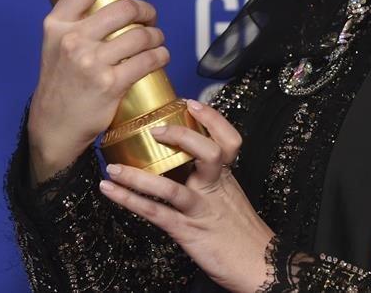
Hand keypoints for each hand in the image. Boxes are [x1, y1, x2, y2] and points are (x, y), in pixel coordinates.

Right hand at [28, 0, 168, 184]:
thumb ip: (76, 23)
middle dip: (146, 10)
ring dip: (157, 35)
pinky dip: (161, 55)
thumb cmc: (60, 84)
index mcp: (57, 24)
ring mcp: (91, 62)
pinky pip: (148, 60)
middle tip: (150, 18)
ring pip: (141, 34)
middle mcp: (72, 39)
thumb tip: (114, 1)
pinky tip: (160, 57)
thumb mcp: (55, 46)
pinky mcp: (110, 83)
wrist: (53, 126)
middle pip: (124, 7)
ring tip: (157, 40)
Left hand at [99, 98, 275, 292]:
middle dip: (182, 136)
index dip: (212, 119)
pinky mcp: (187, 231)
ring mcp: (200, 209)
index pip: (227, 141)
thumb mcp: (232, 201)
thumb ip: (212, 182)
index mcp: (227, 179)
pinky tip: (110, 191)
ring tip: (112, 166)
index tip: (191, 103)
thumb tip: (187, 165)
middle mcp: (214, 189)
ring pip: (171, 186)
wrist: (260, 267)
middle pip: (208, 153)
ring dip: (138, 175)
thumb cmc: (243, 235)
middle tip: (156, 127)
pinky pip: (155, 213)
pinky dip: (129, 200)